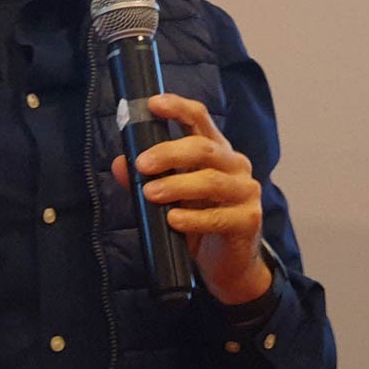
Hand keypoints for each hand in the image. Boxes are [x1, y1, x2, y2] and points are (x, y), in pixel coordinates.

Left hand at [110, 94, 271, 305]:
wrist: (228, 264)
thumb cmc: (199, 222)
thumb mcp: (171, 197)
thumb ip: (147, 179)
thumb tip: (120, 164)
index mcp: (217, 151)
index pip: (201, 119)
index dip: (178, 108)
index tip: (153, 104)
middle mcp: (235, 165)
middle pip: (204, 148)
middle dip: (169, 153)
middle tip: (142, 164)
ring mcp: (246, 192)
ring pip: (211, 181)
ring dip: (178, 185)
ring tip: (151, 193)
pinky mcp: (248, 220)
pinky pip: (219, 216)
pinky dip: (193, 218)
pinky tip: (174, 220)